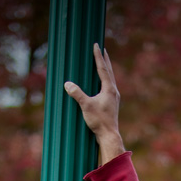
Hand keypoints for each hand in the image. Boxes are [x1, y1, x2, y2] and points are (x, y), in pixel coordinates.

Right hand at [64, 43, 124, 161]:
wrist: (109, 135)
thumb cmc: (99, 121)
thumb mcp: (86, 106)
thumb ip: (77, 94)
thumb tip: (67, 84)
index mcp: (109, 88)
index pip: (102, 68)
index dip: (98, 56)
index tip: (96, 45)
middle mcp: (113, 91)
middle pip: (109, 71)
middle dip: (105, 59)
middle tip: (103, 49)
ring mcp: (114, 98)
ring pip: (110, 79)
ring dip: (106, 69)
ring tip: (103, 63)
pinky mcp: (112, 104)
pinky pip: (109, 87)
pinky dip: (106, 80)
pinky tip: (103, 83)